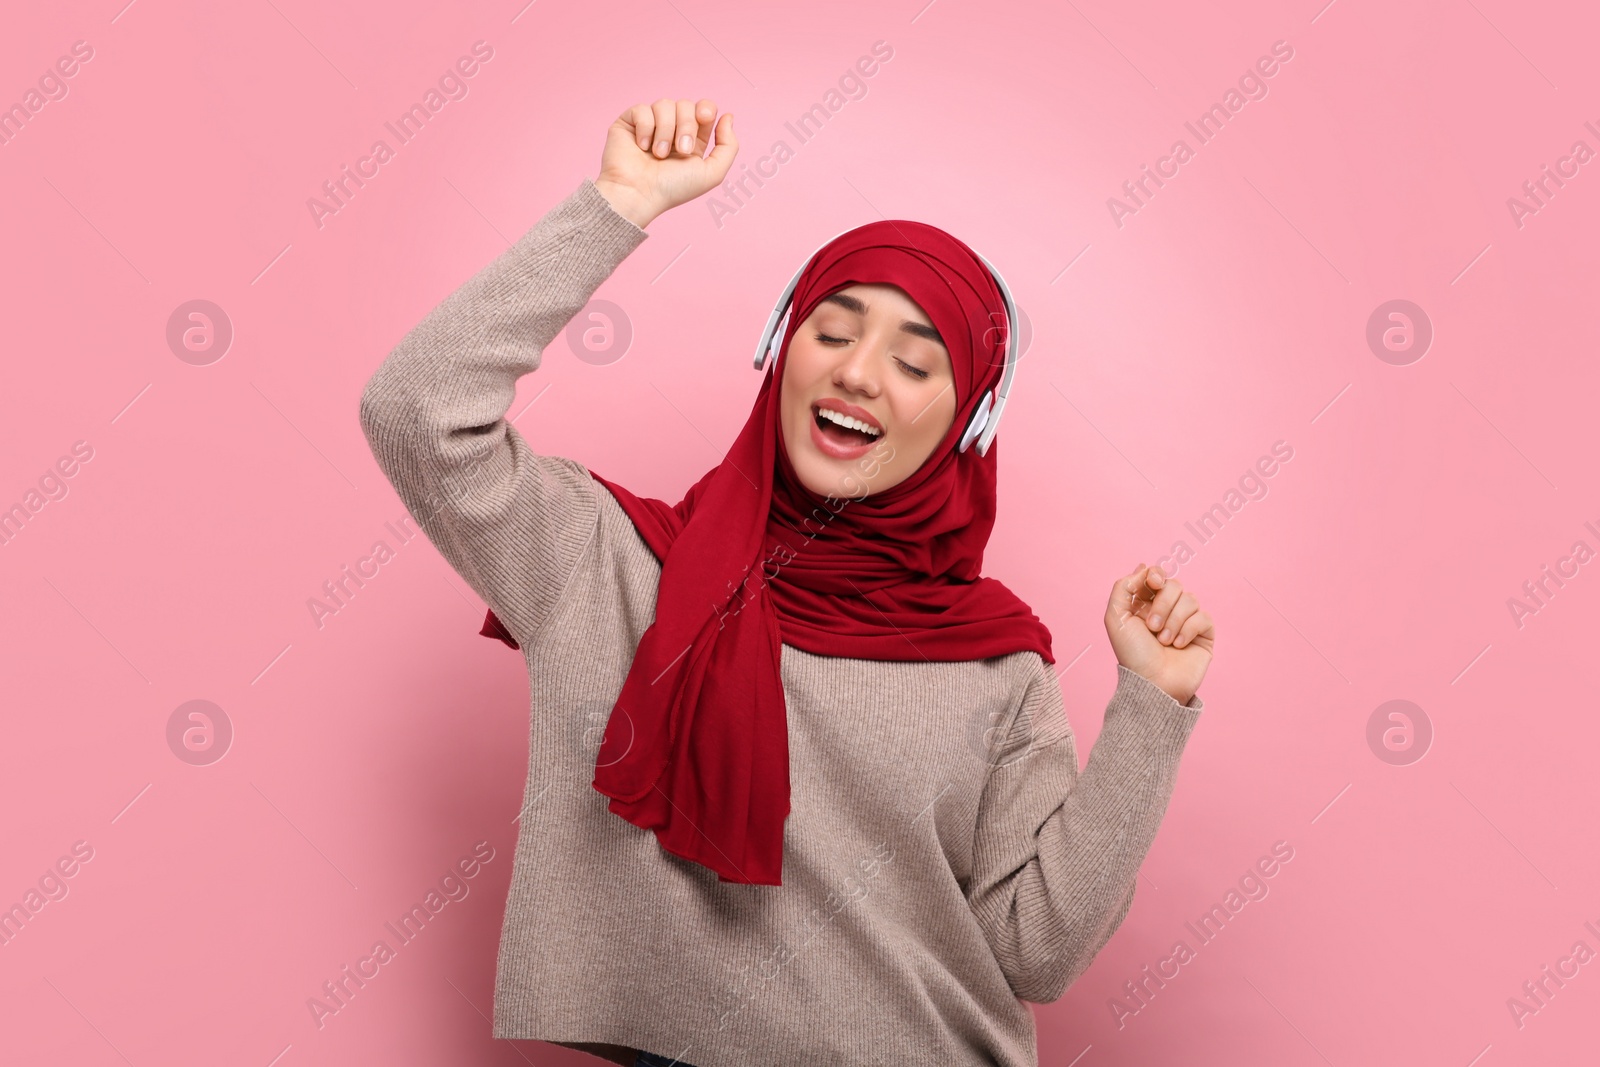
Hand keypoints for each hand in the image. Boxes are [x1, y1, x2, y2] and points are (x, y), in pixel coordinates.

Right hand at [594, 97, 738, 228]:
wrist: (638, 193)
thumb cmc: (672, 189)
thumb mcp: (712, 173)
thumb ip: (728, 146)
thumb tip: (728, 116)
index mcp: (692, 140)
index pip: (704, 110)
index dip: (706, 110)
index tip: (705, 118)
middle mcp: (672, 131)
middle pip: (686, 105)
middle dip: (687, 125)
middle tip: (681, 149)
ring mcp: (650, 125)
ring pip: (665, 104)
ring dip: (665, 130)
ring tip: (659, 154)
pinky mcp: (629, 123)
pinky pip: (642, 108)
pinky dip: (645, 127)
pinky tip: (642, 146)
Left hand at [1104, 563, 1213, 704]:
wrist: (1153, 683)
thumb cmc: (1132, 654)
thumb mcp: (1116, 618)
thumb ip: (1123, 587)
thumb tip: (1143, 567)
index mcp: (1145, 603)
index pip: (1157, 575)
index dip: (1156, 574)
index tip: (1153, 583)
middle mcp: (1167, 609)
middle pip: (1174, 585)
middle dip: (1163, 604)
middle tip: (1152, 627)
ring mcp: (1187, 621)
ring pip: (1190, 598)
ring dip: (1174, 620)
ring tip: (1163, 641)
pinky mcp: (1203, 633)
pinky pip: (1203, 616)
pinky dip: (1188, 629)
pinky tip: (1178, 645)